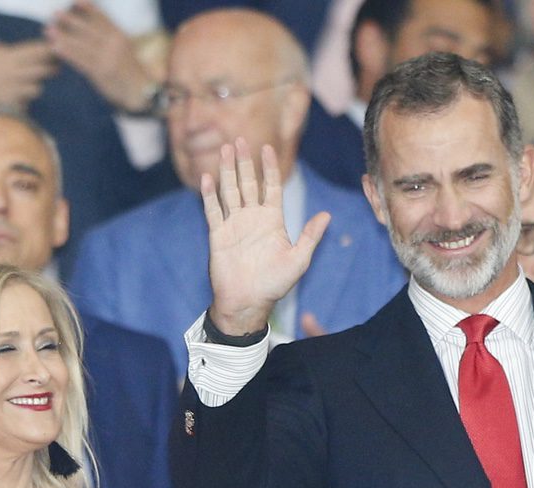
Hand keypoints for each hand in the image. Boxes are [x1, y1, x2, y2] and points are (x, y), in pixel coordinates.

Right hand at [0, 40, 57, 109]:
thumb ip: (2, 52)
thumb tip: (19, 54)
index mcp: (7, 58)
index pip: (37, 51)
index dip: (49, 51)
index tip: (54, 51)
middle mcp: (14, 75)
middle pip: (43, 70)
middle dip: (50, 68)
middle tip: (53, 67)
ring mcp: (14, 94)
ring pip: (37, 88)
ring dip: (33, 86)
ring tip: (24, 85)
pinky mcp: (13, 109)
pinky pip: (25, 104)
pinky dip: (21, 102)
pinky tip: (9, 100)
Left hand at [46, 1, 156, 112]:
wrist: (142, 91)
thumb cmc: (132, 72)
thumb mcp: (125, 50)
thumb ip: (111, 40)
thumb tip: (93, 31)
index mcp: (120, 36)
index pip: (102, 19)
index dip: (89, 9)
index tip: (76, 0)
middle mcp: (113, 44)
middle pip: (88, 29)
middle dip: (71, 20)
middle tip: (55, 13)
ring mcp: (107, 58)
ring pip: (81, 44)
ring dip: (64, 36)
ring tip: (48, 30)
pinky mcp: (101, 72)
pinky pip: (80, 60)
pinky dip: (67, 53)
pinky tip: (56, 47)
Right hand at [202, 140, 330, 334]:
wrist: (248, 302)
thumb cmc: (275, 284)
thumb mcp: (298, 259)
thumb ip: (310, 236)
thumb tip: (327, 215)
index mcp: (272, 220)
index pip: (271, 186)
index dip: (269, 167)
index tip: (267, 147)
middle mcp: (252, 218)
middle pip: (248, 183)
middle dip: (245, 162)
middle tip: (240, 139)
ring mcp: (234, 225)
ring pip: (230, 191)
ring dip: (227, 171)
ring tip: (225, 150)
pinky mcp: (219, 235)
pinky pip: (213, 210)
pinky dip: (209, 194)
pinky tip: (206, 177)